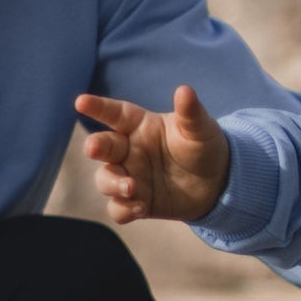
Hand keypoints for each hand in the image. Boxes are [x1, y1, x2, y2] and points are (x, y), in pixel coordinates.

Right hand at [76, 84, 229, 223]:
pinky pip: (118, 208)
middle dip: (94, 146)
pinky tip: (139, 208)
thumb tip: (185, 90)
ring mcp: (130, 176)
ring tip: (132, 187)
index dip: (98, 107)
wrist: (219, 183)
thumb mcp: (200, 129)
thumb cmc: (204, 147)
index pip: (115, 114)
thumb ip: (190, 112)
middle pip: (102, 146)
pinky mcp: (137, 202)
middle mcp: (129, 150)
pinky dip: (123, 209)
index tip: (81, 102)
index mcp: (140, 126)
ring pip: (105, 179)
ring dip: (112, 183)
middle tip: (94, 148)